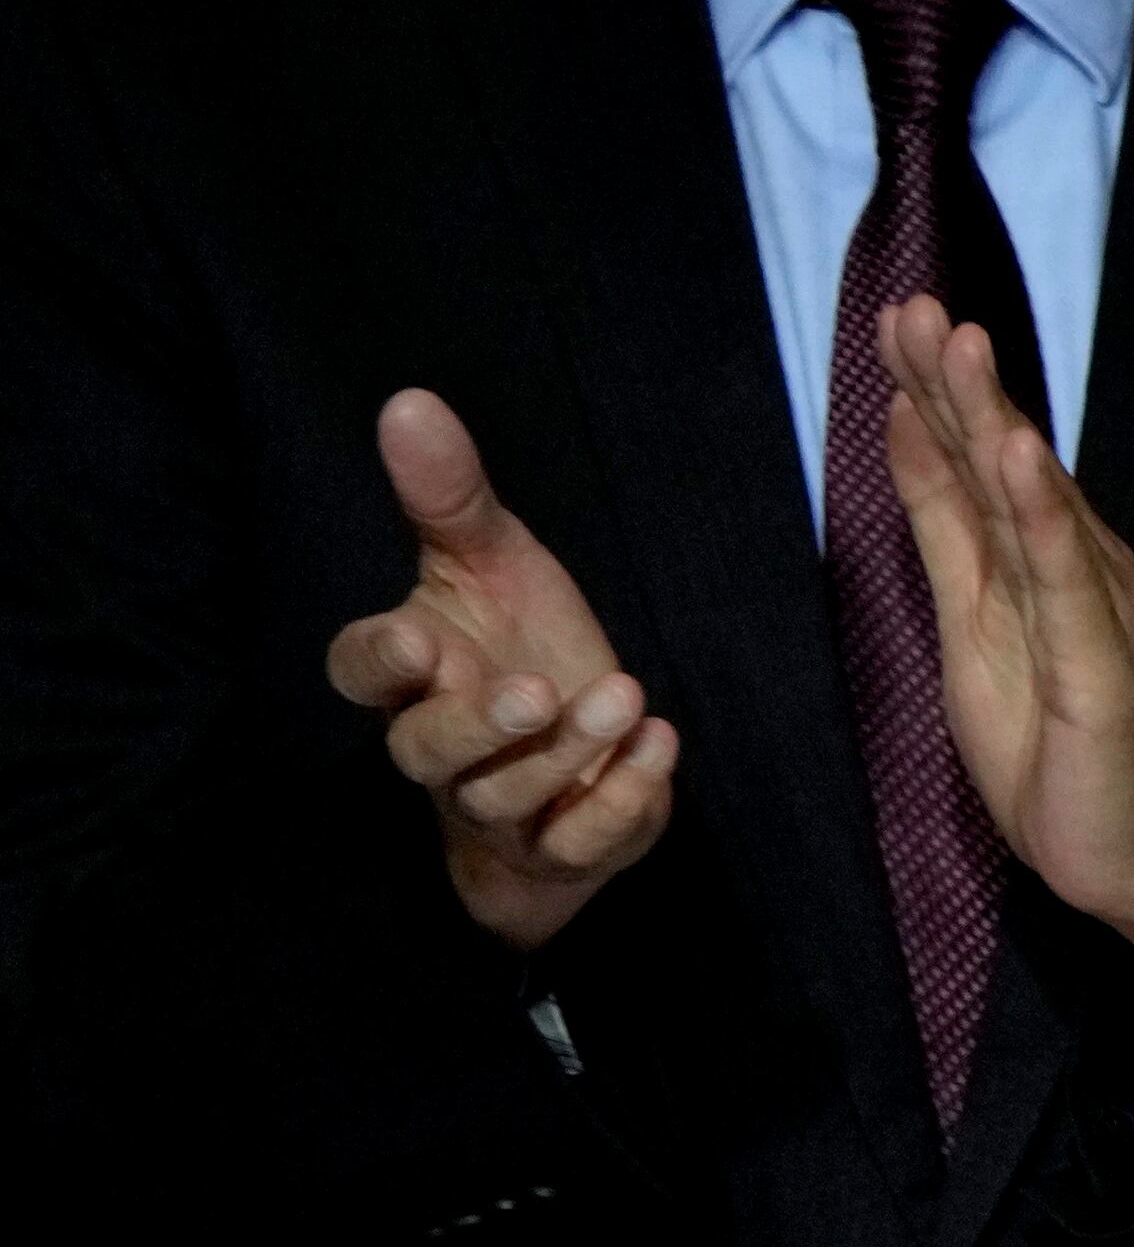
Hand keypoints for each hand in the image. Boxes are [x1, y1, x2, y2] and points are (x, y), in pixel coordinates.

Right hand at [328, 390, 678, 953]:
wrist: (573, 758)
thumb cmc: (515, 645)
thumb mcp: (493, 561)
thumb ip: (450, 496)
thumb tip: (408, 402)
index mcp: (417, 675)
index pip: (360, 674)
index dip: (379, 664)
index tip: (416, 641)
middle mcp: (443, 749)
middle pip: (423, 753)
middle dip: (476, 727)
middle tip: (535, 690)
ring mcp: (501, 805)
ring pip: (505, 796)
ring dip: (566, 750)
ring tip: (623, 693)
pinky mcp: (563, 844)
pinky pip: (577, 842)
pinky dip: (620, 799)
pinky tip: (658, 741)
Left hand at [881, 296, 1133, 985]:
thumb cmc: (1058, 750)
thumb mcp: (971, 626)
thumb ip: (949, 530)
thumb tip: (911, 433)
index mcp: (1032, 560)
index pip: (970, 463)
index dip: (930, 392)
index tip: (893, 320)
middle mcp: (1070, 567)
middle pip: (1000, 461)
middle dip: (955, 380)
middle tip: (917, 306)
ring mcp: (1090, 609)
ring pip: (1032, 499)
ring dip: (996, 418)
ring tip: (962, 347)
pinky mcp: (1099, 663)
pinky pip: (1064, 579)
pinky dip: (1040, 512)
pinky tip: (1017, 454)